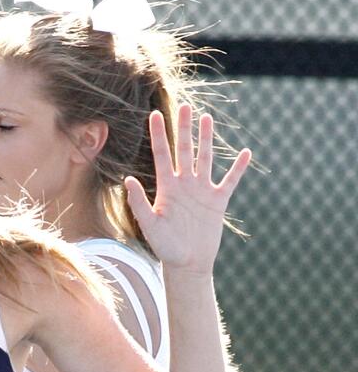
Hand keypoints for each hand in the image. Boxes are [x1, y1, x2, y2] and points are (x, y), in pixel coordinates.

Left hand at [124, 103, 250, 275]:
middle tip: (185, 106)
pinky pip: (230, 180)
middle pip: (184, 150)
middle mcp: (184, 185)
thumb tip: (127, 180)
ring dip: (206, 139)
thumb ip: (138, 203)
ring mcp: (202, 191)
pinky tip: (245, 153)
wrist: (187, 264)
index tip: (154, 114)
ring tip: (206, 118)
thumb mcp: (150, 225)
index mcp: (167, 188)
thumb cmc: (165, 248)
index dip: (158, 135)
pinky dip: (238, 168)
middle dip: (184, 129)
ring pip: (205, 158)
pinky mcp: (218, 201)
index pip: (161, 155)